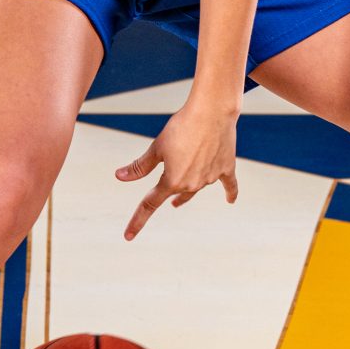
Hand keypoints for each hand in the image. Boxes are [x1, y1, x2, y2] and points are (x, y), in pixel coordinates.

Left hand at [115, 95, 238, 240]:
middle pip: (177, 194)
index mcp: (172, 181)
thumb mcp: (157, 147)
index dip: (137, 220)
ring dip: (192, 182)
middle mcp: (192, 184)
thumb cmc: (181, 126)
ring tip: (192, 171)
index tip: (128, 236)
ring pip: (198, 186)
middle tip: (170, 204)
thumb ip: (140, 167)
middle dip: (172, 196)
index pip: (150, 204)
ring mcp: (210, 178)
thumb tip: (119, 177)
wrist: (212, 111)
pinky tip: (230, 201)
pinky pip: (228, 185)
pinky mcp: (226, 168)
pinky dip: (229, 193)